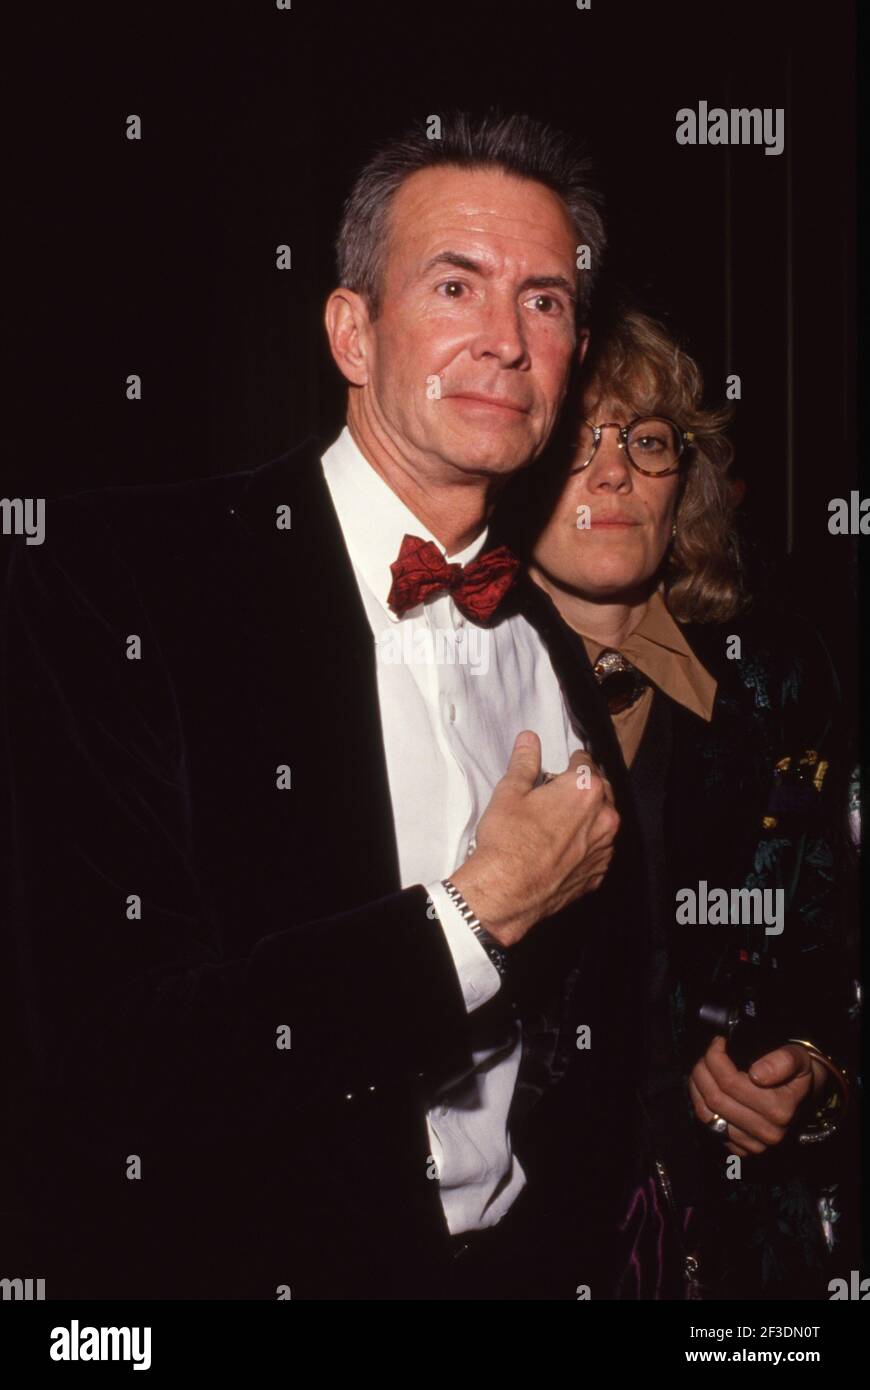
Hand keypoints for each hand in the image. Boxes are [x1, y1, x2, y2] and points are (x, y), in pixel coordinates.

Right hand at [449, 729, 618, 947]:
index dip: (571, 763)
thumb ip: (525, 762)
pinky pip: (597, 850)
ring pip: (602, 822)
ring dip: (587, 818)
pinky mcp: (598, 874)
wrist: (506, 892)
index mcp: (585, 790)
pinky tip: (561, 848)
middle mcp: (603, 818)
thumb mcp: (510, 792)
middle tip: (556, 796)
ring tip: (556, 824)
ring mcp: (604, 849)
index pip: (586, 762)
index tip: (563, 767)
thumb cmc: (507, 842)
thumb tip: (529, 740)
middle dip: (582, 790)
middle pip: (600, 791)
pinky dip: (585, 845)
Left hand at [689, 1036, 826, 1156]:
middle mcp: (767, 1132)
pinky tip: (707, 1088)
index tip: (719, 1042)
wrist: (804, 1099)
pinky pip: (709, 1128)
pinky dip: (701, 1105)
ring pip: (707, 1114)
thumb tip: (757, 1074)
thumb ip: (781, 1062)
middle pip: (715, 1098)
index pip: (730, 1083)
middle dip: (703, 1070)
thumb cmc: (797, 1074)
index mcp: (780, 1109)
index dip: (716, 1057)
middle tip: (707, 1054)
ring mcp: (754, 1145)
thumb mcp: (797, 1058)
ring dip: (698, 1087)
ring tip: (704, 1068)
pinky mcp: (742, 1150)